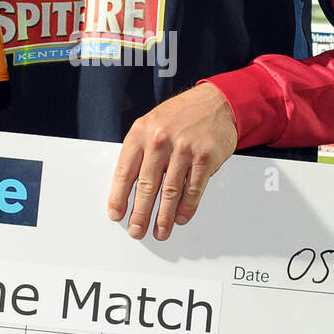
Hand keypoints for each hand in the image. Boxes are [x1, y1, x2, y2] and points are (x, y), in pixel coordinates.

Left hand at [108, 84, 238, 240]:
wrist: (216, 102)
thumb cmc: (181, 115)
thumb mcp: (151, 124)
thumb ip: (140, 151)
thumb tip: (128, 187)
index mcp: (141, 133)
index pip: (125, 172)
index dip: (119, 197)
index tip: (117, 215)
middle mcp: (160, 141)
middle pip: (147, 186)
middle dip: (140, 214)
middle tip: (137, 231)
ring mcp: (184, 149)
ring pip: (170, 192)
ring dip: (164, 217)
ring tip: (160, 231)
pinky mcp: (205, 158)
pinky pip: (193, 189)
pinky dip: (187, 207)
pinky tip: (181, 218)